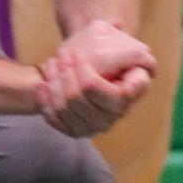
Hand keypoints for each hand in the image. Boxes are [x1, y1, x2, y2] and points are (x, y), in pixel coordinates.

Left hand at [33, 21, 154, 139]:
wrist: (95, 72)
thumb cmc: (113, 59)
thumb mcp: (127, 52)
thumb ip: (134, 54)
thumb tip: (140, 53)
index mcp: (125, 98)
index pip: (100, 89)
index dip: (85, 71)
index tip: (78, 54)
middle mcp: (110, 117)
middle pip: (77, 97)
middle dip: (66, 73)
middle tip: (62, 53)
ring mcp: (92, 126)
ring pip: (64, 107)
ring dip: (54, 82)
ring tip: (52, 62)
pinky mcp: (75, 130)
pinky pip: (55, 120)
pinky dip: (46, 100)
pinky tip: (43, 84)